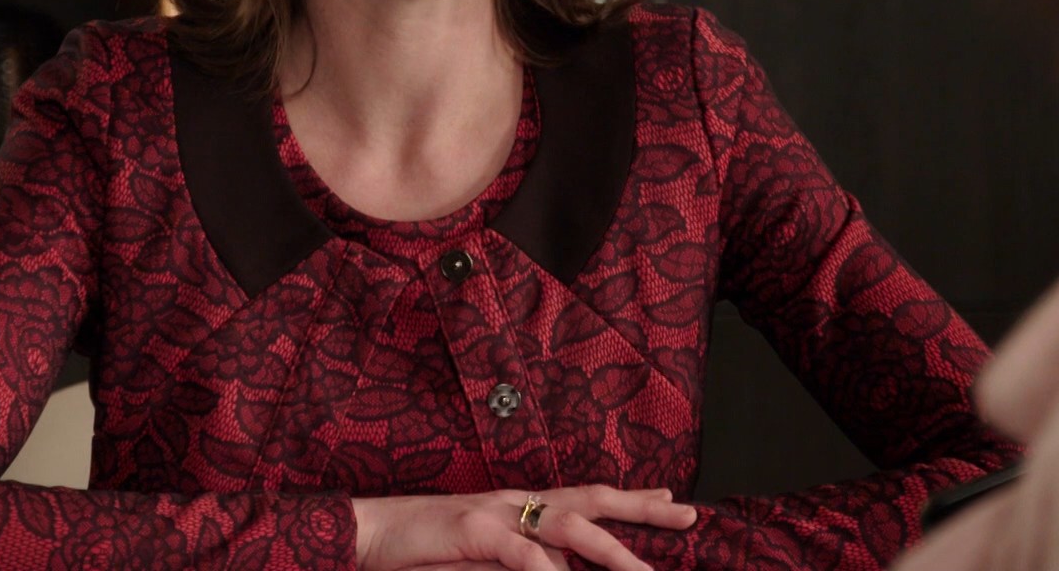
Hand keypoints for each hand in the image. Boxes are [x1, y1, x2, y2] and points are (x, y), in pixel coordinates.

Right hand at [352, 485, 697, 570]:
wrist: (371, 531)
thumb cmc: (427, 547)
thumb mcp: (486, 554)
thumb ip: (524, 558)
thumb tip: (563, 568)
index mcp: (523, 504)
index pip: (589, 495)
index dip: (633, 498)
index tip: (673, 500)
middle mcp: (518, 500)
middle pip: (593, 500)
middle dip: (643, 509)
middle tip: (688, 516)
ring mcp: (497, 512)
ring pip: (569, 524)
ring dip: (611, 549)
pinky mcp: (472, 530)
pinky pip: (520, 551)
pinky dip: (546, 569)